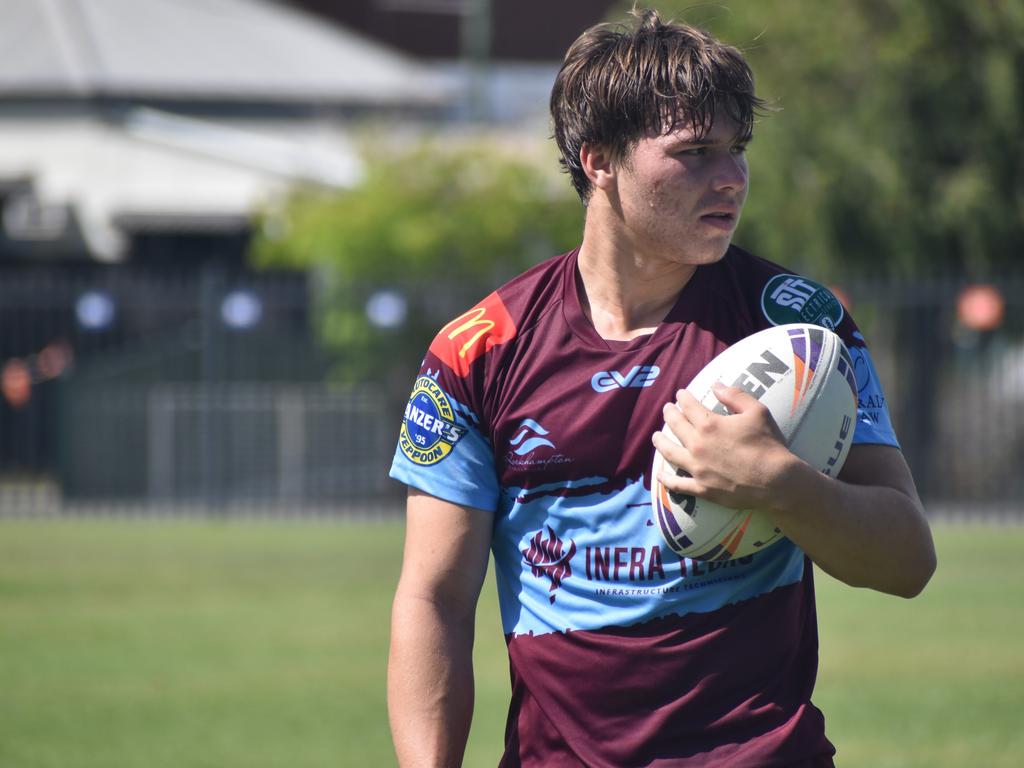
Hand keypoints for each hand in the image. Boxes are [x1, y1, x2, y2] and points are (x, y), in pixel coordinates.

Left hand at [651, 382, 797, 511]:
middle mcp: (698, 445)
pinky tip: (659, 475)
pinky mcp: (701, 488)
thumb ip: (735, 396)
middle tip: (667, 409)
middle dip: (669, 414)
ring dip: (660, 442)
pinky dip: (666, 479)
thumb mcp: (757, 411)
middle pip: (675, 426)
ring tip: (655, 436)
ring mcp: (697, 468)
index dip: (683, 397)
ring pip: (670, 452)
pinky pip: (677, 484)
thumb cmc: (769, 444)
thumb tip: (715, 385)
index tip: (680, 394)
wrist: (777, 482)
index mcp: (709, 425)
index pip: (689, 406)